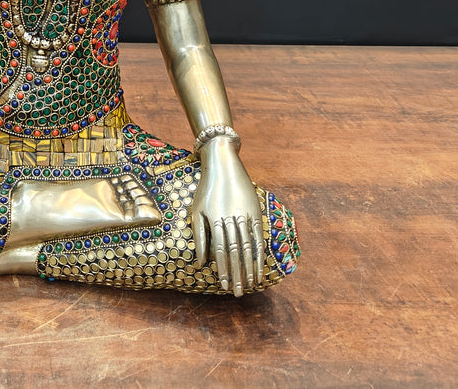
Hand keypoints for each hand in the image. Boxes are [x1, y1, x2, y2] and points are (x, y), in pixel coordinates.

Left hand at [191, 137, 265, 295]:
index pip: (221, 251)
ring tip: (250, 285)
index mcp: (216, 219)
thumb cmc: (206, 189)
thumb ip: (200, 236)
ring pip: (249, 247)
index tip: (223, 286)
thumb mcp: (197, 210)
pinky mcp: (256, 211)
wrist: (222, 164)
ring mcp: (245, 215)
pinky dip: (260, 254)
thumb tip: (200, 263)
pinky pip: (259, 237)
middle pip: (236, 252)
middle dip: (237, 274)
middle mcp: (231, 218)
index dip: (223, 270)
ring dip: (249, 268)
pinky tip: (260, 267)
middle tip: (237, 293)